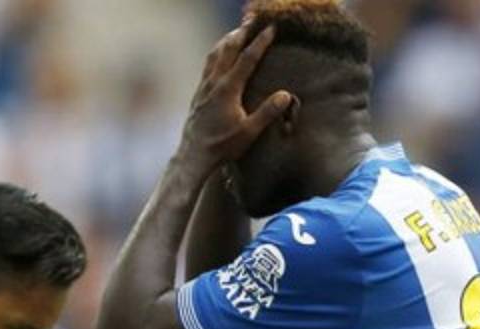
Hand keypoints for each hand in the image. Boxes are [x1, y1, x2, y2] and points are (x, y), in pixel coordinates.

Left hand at [180, 23, 291, 170]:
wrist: (193, 156)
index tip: (271, 28)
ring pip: (214, 55)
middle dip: (242, 33)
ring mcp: (203, 87)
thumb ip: (267, 112)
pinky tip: (218, 56)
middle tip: (253, 21)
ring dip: (226, 41)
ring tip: (236, 32)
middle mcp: (214, 83)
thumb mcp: (249, 132)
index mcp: (228, 89)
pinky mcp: (197, 94)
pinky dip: (216, 54)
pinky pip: (207, 66)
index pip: (247, 58)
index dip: (260, 42)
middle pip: (228, 49)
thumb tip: (285, 95)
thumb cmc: (222, 146)